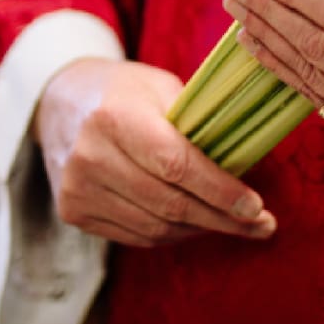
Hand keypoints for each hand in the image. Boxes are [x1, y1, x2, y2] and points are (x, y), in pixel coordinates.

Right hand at [33, 58, 276, 246]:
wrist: (60, 101)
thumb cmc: (126, 91)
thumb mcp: (162, 87)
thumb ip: (197, 122)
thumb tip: (246, 162)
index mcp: (116, 117)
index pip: (176, 165)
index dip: (220, 190)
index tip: (256, 207)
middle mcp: (91, 157)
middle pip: (169, 203)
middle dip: (223, 219)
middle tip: (262, 225)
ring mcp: (78, 189)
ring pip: (156, 227)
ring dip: (202, 230)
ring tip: (236, 224)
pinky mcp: (74, 212)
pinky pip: (136, 235)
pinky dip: (173, 233)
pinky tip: (198, 224)